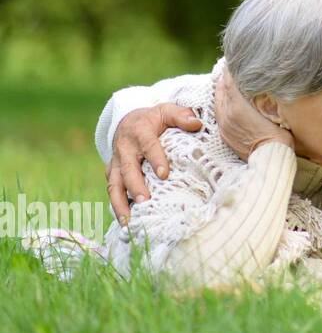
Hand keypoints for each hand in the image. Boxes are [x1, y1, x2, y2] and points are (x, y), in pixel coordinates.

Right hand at [107, 104, 202, 223]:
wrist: (128, 121)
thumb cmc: (153, 119)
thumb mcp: (167, 110)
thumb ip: (181, 115)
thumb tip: (197, 123)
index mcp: (139, 132)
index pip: (148, 146)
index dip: (156, 159)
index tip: (164, 174)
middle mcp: (124, 149)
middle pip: (127, 169)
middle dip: (135, 186)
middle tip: (145, 202)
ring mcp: (116, 162)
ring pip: (114, 184)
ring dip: (119, 203)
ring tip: (128, 221)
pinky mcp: (113, 173)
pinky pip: (112, 190)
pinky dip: (117, 205)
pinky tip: (125, 221)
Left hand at [214, 69, 292, 158]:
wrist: (269, 158)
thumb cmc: (278, 135)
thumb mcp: (274, 110)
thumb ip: (262, 95)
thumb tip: (262, 83)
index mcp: (237, 105)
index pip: (230, 79)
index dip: (232, 68)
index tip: (237, 58)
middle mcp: (226, 112)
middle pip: (221, 87)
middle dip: (226, 77)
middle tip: (234, 66)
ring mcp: (224, 123)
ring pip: (218, 100)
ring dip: (223, 89)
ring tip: (230, 80)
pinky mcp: (224, 133)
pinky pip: (219, 112)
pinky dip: (223, 102)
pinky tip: (230, 101)